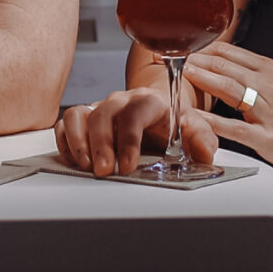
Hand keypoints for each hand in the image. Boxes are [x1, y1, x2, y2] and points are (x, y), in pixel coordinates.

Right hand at [54, 86, 216, 177]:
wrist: (159, 113)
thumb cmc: (173, 121)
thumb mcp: (194, 128)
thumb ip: (202, 139)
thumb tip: (206, 154)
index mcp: (150, 100)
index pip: (135, 113)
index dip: (129, 139)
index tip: (129, 164)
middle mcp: (122, 101)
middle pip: (103, 114)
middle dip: (102, 145)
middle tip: (105, 171)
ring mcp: (102, 108)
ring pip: (79, 115)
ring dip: (79, 142)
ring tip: (87, 166)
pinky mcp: (86, 118)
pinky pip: (66, 123)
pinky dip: (66, 141)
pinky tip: (76, 160)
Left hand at [183, 42, 272, 180]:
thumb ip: (259, 77)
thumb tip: (230, 69)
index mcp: (272, 72)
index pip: (231, 53)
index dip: (204, 49)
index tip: (183, 48)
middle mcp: (270, 86)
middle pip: (226, 66)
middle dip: (196, 61)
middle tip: (171, 58)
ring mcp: (269, 112)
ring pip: (230, 89)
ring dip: (202, 80)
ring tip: (180, 75)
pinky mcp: (268, 138)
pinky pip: (236, 128)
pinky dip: (212, 123)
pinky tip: (195, 120)